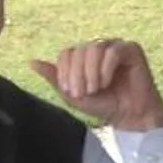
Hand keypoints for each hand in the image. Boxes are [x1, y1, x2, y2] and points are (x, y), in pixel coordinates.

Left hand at [32, 40, 162, 130]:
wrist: (130, 115)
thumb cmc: (103, 105)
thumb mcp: (73, 95)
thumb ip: (54, 79)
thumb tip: (31, 62)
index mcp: (84, 56)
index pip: (67, 53)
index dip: (65, 71)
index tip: (70, 91)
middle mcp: (99, 47)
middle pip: (79, 50)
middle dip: (77, 74)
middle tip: (83, 93)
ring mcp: (115, 46)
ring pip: (94, 49)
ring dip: (91, 72)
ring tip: (95, 89)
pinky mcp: (131, 49)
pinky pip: (113, 51)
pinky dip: (106, 68)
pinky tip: (106, 83)